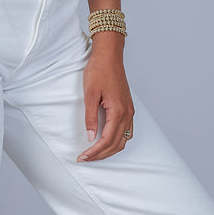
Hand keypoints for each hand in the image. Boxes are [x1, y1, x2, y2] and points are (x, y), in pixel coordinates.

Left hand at [78, 34, 133, 161]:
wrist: (109, 55)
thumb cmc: (98, 70)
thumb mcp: (89, 93)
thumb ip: (90, 117)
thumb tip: (91, 137)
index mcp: (118, 112)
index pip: (107, 140)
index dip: (95, 151)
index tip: (83, 157)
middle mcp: (127, 114)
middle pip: (117, 144)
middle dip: (101, 154)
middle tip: (86, 158)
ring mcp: (130, 112)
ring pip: (123, 140)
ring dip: (110, 149)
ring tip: (94, 153)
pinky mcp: (128, 108)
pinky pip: (126, 131)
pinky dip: (116, 140)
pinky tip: (106, 141)